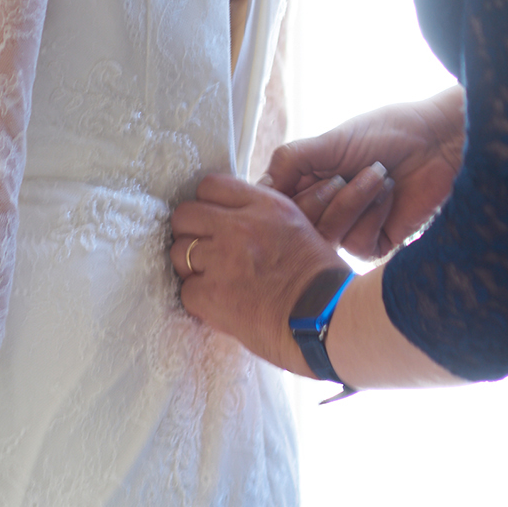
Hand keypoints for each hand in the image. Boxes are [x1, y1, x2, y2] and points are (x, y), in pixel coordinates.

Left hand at [172, 174, 343, 372]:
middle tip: (206, 252)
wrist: (328, 320)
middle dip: (191, 233)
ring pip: (179, 252)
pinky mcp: (212, 294)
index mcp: (265, 205)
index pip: (210, 185)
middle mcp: (240, 226)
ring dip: (191, 267)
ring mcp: (223, 259)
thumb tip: (231, 216)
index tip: (214, 222)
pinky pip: (185, 290)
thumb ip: (261, 216)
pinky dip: (198, 300)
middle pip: (185, 215)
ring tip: (213, 281)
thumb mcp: (296, 227)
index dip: (207, 205)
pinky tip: (220, 305)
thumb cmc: (320, 281)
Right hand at [264, 88, 465, 258]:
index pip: (276, 207)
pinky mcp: (376, 243)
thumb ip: (290, 161)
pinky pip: (357, 244)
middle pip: (297, 228)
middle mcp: (326, 209)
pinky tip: (391, 192)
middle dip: (322, 198)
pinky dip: (373, 213)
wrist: (437, 142)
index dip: (279, 203)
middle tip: (345, 173)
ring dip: (353, 202)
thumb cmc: (386, 132)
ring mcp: (350, 229)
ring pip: (328, 237)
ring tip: (378, 174)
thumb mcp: (329, 141)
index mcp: (309, 183)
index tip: (292, 187)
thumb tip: (258, 188)